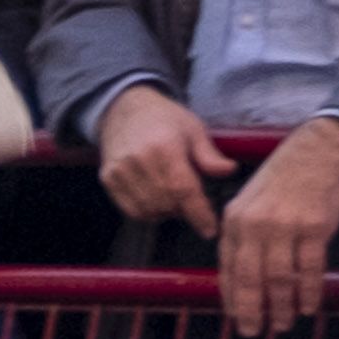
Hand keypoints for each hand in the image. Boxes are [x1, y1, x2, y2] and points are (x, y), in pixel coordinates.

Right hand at [96, 84, 225, 243]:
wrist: (124, 108)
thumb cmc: (164, 119)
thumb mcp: (194, 129)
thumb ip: (209, 155)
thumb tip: (230, 171)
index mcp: (164, 147)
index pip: (183, 190)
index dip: (198, 214)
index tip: (210, 230)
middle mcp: (138, 160)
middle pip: (167, 203)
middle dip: (184, 211)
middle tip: (192, 201)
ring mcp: (120, 171)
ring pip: (148, 210)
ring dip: (166, 213)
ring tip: (174, 198)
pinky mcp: (108, 178)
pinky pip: (131, 209)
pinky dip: (147, 212)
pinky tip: (157, 200)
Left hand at [213, 122, 338, 338]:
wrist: (318, 151)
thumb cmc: (284, 181)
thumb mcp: (251, 203)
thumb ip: (244, 237)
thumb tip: (239, 277)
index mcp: (234, 220)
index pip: (228, 267)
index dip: (231, 296)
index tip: (235, 318)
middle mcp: (255, 224)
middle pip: (250, 277)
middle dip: (250, 309)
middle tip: (253, 332)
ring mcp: (285, 225)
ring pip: (280, 277)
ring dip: (281, 306)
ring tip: (282, 324)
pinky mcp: (315, 226)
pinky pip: (311, 268)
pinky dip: (309, 292)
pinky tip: (308, 307)